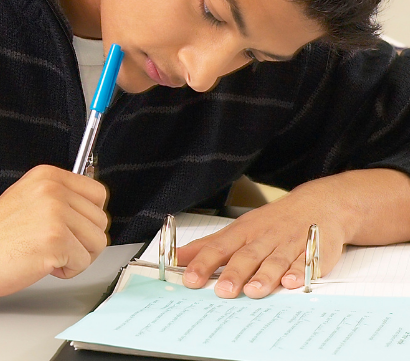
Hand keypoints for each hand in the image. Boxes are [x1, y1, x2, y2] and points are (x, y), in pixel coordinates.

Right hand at [0, 164, 109, 297]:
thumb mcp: (28, 197)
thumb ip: (59, 197)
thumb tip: (89, 210)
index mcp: (47, 176)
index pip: (97, 192)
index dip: (89, 216)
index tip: (74, 226)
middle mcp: (54, 190)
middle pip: (100, 220)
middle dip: (83, 239)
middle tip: (57, 244)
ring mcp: (56, 214)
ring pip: (97, 242)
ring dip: (77, 256)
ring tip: (48, 253)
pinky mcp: (56, 240)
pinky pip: (83, 263)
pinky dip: (67, 271)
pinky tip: (43, 263)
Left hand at [177, 180, 347, 299]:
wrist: (317, 203)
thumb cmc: (271, 221)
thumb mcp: (237, 229)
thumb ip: (209, 245)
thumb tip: (177, 257)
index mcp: (243, 232)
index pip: (219, 247)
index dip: (204, 263)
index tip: (190, 279)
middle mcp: (264, 238)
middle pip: (246, 256)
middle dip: (234, 273)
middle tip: (222, 291)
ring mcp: (289, 244)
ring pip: (274, 260)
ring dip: (264, 276)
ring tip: (253, 291)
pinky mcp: (313, 253)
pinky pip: (306, 262)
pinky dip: (299, 273)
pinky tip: (291, 283)